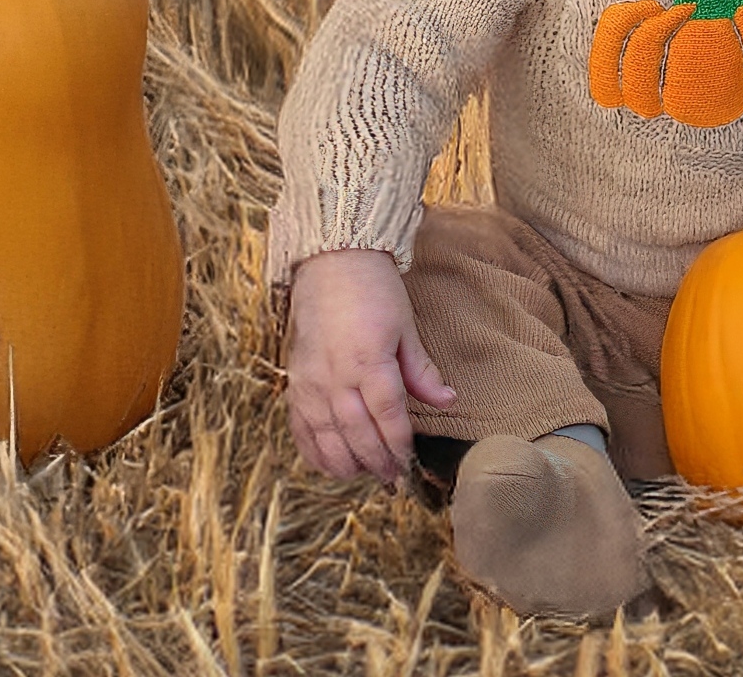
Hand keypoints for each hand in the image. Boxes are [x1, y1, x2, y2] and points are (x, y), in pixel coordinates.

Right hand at [284, 248, 456, 483]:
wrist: (332, 263)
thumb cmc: (375, 292)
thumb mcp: (407, 327)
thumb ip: (422, 370)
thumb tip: (448, 401)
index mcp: (368, 361)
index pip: (386, 415)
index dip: (398, 443)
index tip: (409, 462)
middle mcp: (334, 376)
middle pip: (357, 433)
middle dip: (377, 461)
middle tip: (393, 480)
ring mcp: (310, 382)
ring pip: (325, 437)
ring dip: (346, 463)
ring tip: (366, 475)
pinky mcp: (294, 383)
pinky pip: (300, 428)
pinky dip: (314, 451)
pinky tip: (330, 465)